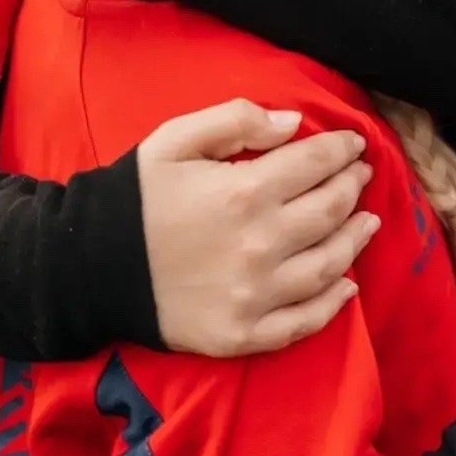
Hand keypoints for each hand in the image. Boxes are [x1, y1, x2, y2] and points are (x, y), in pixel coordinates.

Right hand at [138, 100, 378, 355]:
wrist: (87, 268)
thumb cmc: (134, 197)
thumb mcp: (176, 139)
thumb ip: (237, 120)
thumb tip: (295, 124)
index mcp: (245, 192)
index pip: (316, 164)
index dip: (342, 150)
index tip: (354, 144)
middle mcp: (260, 245)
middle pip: (330, 211)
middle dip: (353, 187)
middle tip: (361, 176)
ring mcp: (255, 295)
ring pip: (329, 265)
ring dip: (356, 239)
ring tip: (368, 221)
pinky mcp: (243, 334)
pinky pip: (303, 322)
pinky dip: (333, 304)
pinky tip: (347, 286)